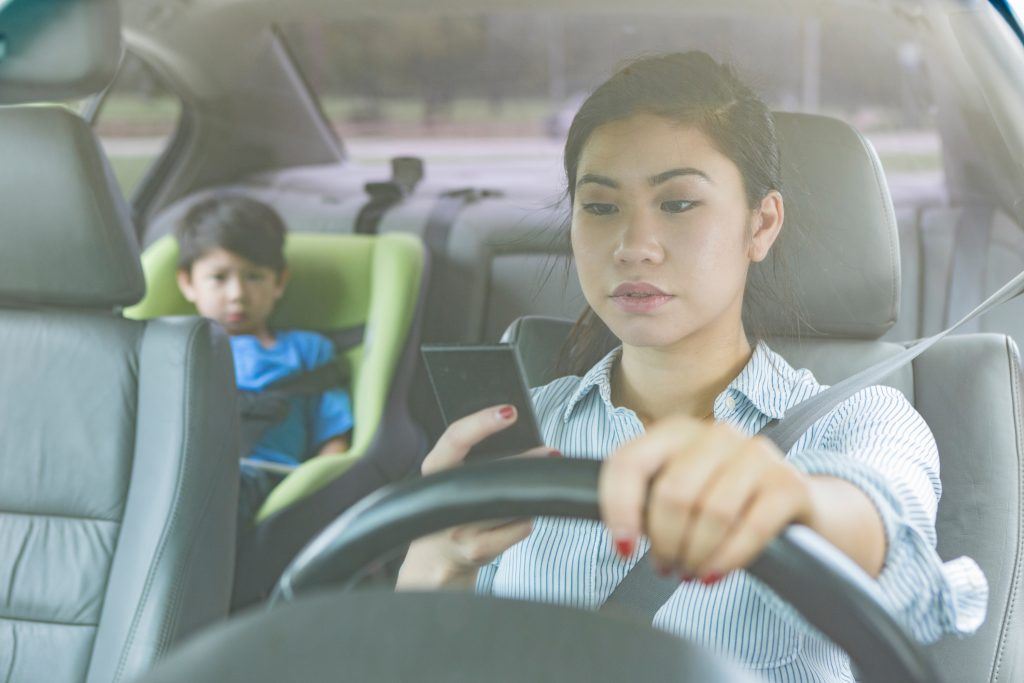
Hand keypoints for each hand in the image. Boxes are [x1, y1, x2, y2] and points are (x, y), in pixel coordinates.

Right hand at [396, 404, 555, 588]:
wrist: (436, 563)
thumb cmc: (452, 512)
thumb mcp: (452, 481)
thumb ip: (474, 461)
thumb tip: (522, 440)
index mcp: (434, 472)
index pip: (455, 439)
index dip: (482, 422)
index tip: (509, 411)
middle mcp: (441, 499)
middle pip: (493, 471)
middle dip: (526, 460)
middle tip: (550, 451)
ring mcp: (458, 526)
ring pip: (512, 499)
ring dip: (527, 495)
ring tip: (525, 494)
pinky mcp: (478, 549)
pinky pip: (521, 525)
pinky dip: (525, 520)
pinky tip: (514, 521)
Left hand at [599, 416, 815, 582]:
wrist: (794, 505)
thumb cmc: (723, 502)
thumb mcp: (681, 491)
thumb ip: (647, 501)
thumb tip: (622, 537)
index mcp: (676, 432)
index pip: (629, 461)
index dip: (618, 508)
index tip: (622, 548)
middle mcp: (716, 434)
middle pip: (672, 493)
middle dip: (664, 542)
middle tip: (666, 566)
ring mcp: (756, 454)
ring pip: (711, 512)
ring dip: (694, 555)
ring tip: (689, 572)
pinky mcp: (788, 484)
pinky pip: (751, 528)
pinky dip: (727, 559)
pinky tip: (713, 575)